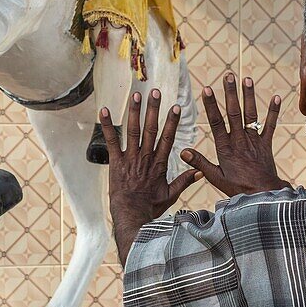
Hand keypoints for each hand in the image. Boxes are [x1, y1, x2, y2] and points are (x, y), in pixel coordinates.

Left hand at [101, 90, 201, 262]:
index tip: (176, 106)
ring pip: (132, 130)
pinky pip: (111, 141)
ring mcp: (130, 158)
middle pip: (150, 129)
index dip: (172, 121)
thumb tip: (201, 172)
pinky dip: (107, 125)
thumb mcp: (171, 195)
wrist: (131, 215)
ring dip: (134, 112)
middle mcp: (145, 157)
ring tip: (136, 95)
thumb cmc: (150, 206)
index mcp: (159, 163)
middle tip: (155, 91)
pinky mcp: (115, 162)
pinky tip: (104, 111)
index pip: (168, 137)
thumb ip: (185, 181)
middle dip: (153, 109)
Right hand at [180, 74, 287, 197]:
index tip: (206, 89)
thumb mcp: (215, 177)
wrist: (262, 194)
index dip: (211, 105)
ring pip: (251, 115)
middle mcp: (239, 140)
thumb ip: (199, 162)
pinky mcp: (266, 144)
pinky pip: (270, 126)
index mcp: (225, 147)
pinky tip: (277, 97)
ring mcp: (254, 140)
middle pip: (234, 113)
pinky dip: (273, 112)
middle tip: (228, 75)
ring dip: (249, 96)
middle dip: (230, 93)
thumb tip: (183, 151)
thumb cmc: (237, 188)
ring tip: (246, 79)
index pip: (216, 122)